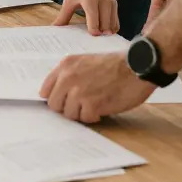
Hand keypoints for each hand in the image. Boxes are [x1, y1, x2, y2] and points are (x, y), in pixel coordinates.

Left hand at [40, 52, 154, 122]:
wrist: (136, 66)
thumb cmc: (115, 65)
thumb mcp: (86, 62)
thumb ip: (70, 75)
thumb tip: (58, 94)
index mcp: (66, 65)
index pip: (45, 89)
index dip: (55, 98)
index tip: (63, 102)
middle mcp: (68, 77)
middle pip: (54, 105)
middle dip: (66, 108)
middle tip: (81, 106)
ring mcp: (79, 91)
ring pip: (68, 114)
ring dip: (81, 113)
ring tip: (94, 105)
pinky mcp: (91, 104)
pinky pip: (85, 119)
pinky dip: (93, 117)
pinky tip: (101, 109)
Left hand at [54, 0, 118, 34]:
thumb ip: (63, 16)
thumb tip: (55, 27)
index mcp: (90, 1)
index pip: (95, 23)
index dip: (92, 33)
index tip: (86, 40)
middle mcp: (103, 2)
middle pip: (105, 27)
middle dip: (99, 36)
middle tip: (90, 43)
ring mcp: (111, 3)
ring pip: (112, 26)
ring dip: (105, 33)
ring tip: (96, 38)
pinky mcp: (115, 4)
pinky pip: (116, 21)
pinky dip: (111, 28)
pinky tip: (102, 30)